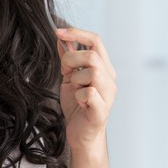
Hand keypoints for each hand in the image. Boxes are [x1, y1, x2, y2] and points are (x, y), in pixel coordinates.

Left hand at [56, 27, 116, 149]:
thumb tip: (62, 40)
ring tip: (75, 91)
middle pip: (92, 55)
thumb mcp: (70, 78)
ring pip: (92, 72)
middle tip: (65, 73)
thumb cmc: (78, 108)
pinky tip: (79, 104)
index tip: (57, 32)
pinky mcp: (101, 111)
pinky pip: (89, 94)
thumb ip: (68, 60)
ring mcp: (108, 95)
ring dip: (76, 80)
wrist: (81, 135)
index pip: (96, 41)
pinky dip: (79, 96)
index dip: (77, 33)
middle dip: (71, 60)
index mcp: (104, 69)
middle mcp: (110, 80)